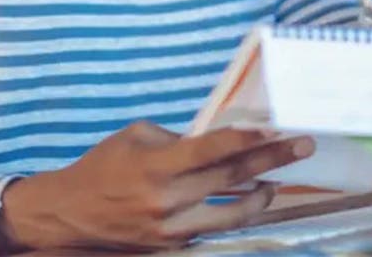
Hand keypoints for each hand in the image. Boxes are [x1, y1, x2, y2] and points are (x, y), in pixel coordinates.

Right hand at [0, 122, 314, 251]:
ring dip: (262, 196)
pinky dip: (234, 214)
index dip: (248, 138)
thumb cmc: (103, 166)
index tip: (277, 127)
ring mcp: (173, 228)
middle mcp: (168, 200)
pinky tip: (248, 201)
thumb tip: (217, 139)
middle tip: (302, 146)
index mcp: (157, 165)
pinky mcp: (173, 246)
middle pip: (233, 179)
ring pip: (234, 213)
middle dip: (272, 160)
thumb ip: (178, 138)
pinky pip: (214, 228)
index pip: (213, 150)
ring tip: (277, 182)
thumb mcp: (136, 136)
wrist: (70, 214)